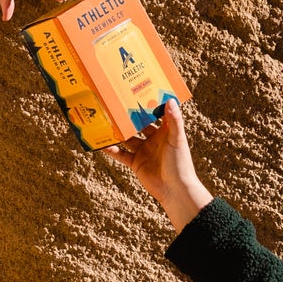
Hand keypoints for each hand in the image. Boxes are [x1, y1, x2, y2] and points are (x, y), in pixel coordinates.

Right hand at [106, 99, 211, 231]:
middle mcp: (153, 139)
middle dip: (128, 116)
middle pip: (138, 124)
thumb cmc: (180, 163)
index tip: (137, 91)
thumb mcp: (177, 140)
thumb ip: (174, 121)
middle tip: (115, 103)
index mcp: (165, 131)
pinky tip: (102, 143)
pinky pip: (121, 154)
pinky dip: (112, 149)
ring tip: (105, 120)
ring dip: (118, 131)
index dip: (148, 104)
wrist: (174, 190)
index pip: (156, 113)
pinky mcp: (135, 163)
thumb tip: (170, 100)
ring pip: (127, 138)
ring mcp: (143, 150)